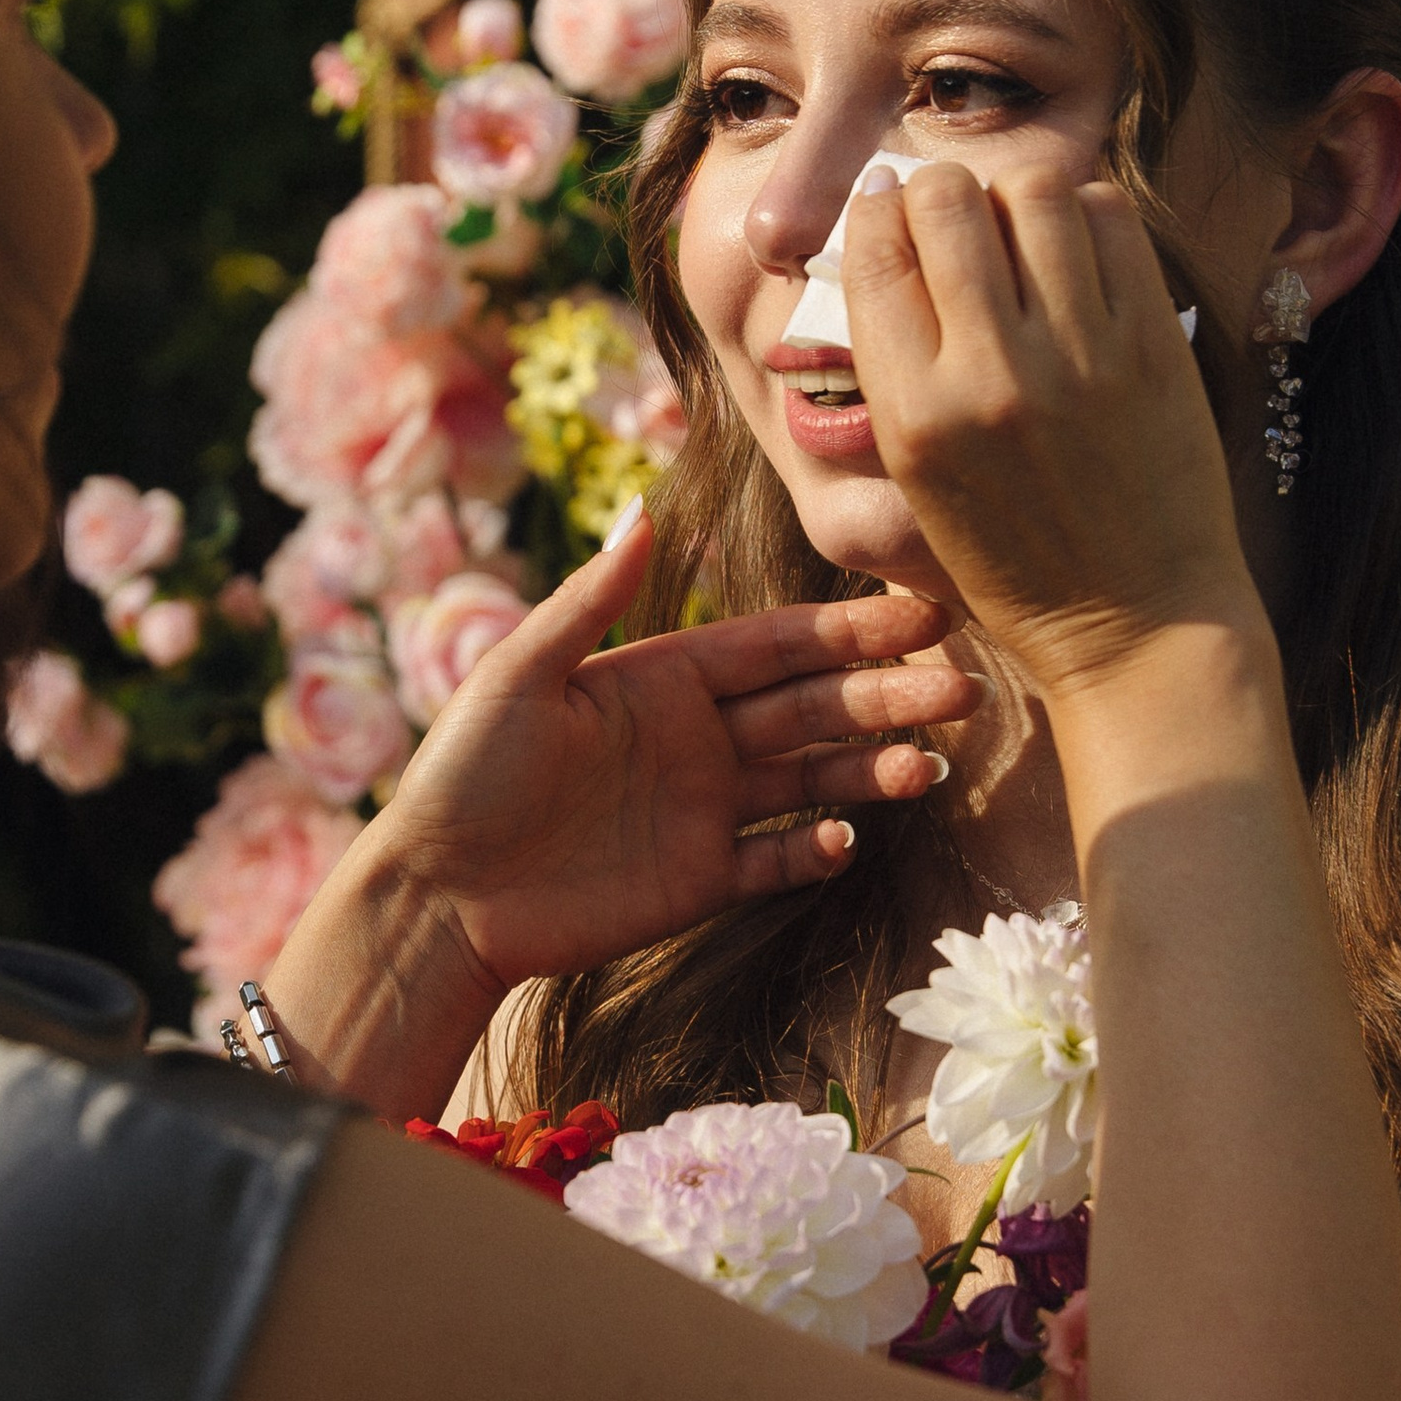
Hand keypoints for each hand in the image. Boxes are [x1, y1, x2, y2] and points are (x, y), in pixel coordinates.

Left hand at [369, 512, 962, 1006]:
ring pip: (810, 781)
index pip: (776, 645)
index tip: (920, 614)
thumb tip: (645, 506)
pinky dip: (813, 849)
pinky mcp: (698, 881)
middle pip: (812, 707)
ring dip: (871, 771)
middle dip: (887, 695)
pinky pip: (774, 861)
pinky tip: (846, 838)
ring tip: (931, 764)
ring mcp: (703, 810)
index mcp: (662, 677)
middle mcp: (696, 738)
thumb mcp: (519, 674)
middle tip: (963, 689)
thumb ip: (591, 600)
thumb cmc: (463, 773)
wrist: (437, 895)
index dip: (849, 629)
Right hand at [844, 159, 1263, 706]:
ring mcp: (1078, 353)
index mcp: (913, 414)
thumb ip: (897, 370)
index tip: (890, 211)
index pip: (873, 250)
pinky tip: (1078, 250)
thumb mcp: (921, 482)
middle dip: (942, 192)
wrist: (1136, 626)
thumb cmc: (1017, 563)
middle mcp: (988, 374)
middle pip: (946, 198)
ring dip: (1018, 195)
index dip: (878, 212)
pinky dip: (1087, 213)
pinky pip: (1110, 218)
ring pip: (1031, 189)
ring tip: (1024, 230)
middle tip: (959, 216)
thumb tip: (884, 245)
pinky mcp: (1152, 342)